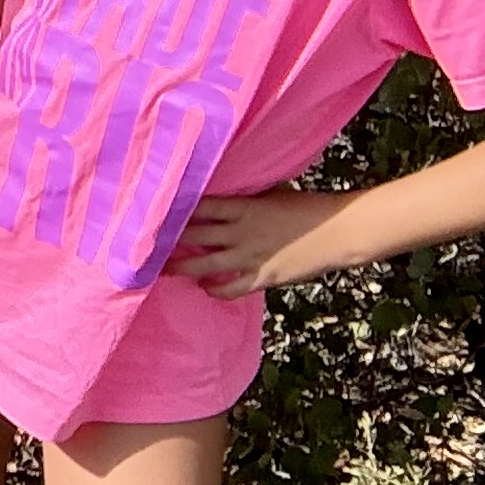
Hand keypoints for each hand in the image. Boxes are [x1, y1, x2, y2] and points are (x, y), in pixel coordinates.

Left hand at [166, 189, 354, 297]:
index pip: (199, 207)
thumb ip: (245, 198)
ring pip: (206, 264)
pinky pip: (232, 288)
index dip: (174, 211)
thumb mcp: (272, 194)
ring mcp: (251, 255)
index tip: (151, 212)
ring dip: (182, 267)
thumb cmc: (308, 207)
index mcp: (243, 206)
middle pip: (194, 235)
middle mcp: (241, 231)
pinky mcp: (264, 276)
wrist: (340, 232)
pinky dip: (216, 290)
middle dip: (168, 241)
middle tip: (144, 244)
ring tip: (163, 270)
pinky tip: (204, 288)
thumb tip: (223, 195)